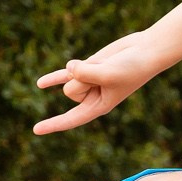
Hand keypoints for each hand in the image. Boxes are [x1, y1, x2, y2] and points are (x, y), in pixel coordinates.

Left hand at [34, 32, 160, 133]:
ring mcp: (88, 80)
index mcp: (99, 106)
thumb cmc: (132, 68)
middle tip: (105, 73)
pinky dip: (52, 79)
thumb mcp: (107, 73)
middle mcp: (92, 95)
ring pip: (70, 77)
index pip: (71, 118)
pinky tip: (40, 85)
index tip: (35, 129)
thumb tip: (69, 69)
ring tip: (105, 65)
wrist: (146, 51)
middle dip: (83, 79)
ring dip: (84, 68)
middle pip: (70, 91)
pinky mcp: (88, 66)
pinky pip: (65, 73)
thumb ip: (83, 73)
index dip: (53, 124)